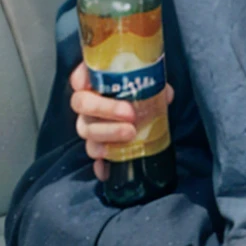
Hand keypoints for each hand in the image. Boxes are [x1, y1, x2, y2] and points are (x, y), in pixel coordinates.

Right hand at [69, 60, 174, 181]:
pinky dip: (100, 165)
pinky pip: (94, 159)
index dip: (81, 79)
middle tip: (130, 114)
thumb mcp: (147, 82)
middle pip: (82, 104)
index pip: (79, 77)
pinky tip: (108, 168)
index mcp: (95, 83)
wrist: (144, 114)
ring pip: (87, 131)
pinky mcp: (98, 148)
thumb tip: (166, 95)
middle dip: (105, 109)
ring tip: (131, 133)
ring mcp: (89, 127)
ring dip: (108, 133)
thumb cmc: (141, 92)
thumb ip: (153, 83)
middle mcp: (87, 104)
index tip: (90, 83)